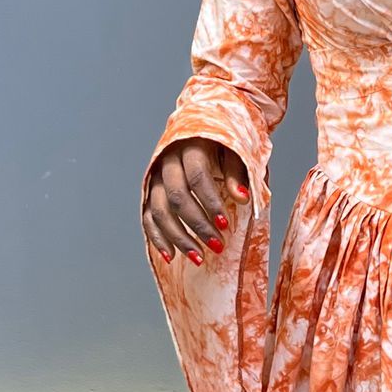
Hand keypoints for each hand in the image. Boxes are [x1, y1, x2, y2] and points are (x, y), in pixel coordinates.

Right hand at [143, 137, 248, 265]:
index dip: (210, 202)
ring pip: (159, 210)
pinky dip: (157, 238)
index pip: (197, 176)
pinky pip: (148, 217)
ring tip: (198, 257)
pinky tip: (170, 256)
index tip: (225, 223)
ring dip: (178, 237)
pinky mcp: (149, 191)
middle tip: (217, 246)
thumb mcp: (234, 152)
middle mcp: (167, 162)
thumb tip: (243, 198)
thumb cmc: (220, 145)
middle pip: (177, 197)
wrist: (198, 133)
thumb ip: (237, 174)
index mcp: (190, 147)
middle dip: (197, 225)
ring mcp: (155, 178)